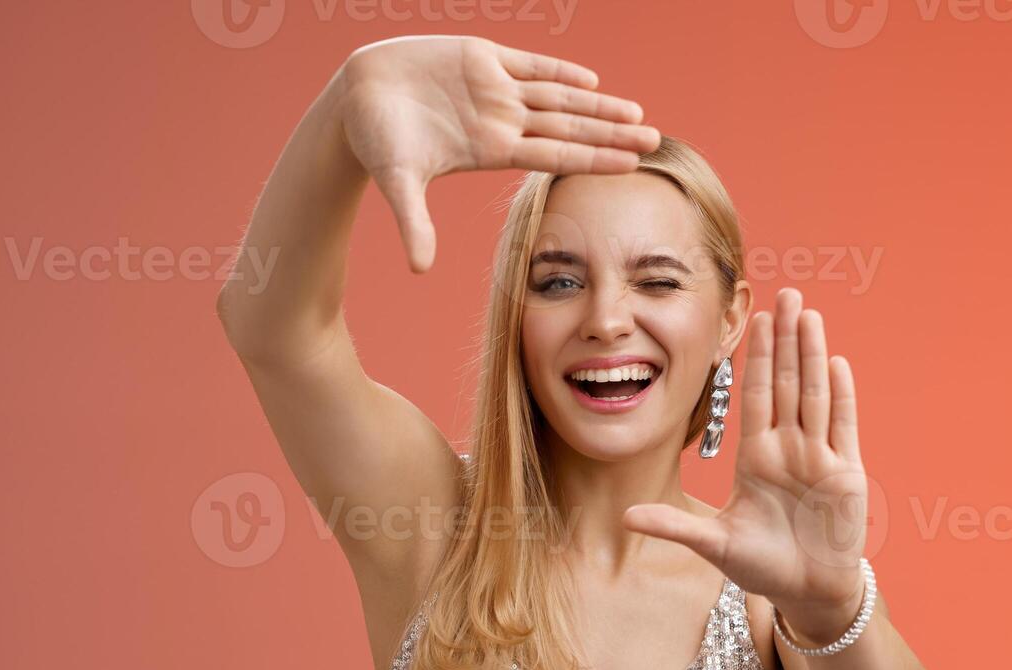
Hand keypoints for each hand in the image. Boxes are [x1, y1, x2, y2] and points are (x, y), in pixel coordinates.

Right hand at [330, 36, 661, 271]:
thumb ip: (414, 223)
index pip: (555, 153)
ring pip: (559, 95)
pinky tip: (590, 79)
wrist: (355, 97)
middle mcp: (501, 119)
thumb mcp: (398, 182)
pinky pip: (529, 64)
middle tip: (656, 139)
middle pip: (569, 125)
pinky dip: (559, 69)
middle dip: (612, 132)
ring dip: (598, 103)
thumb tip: (420, 270)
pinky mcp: (481, 57)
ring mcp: (494, 87)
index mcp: (491, 149)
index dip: (594, 156)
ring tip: (636, 113)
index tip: (631, 165)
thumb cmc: (376, 141)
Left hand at [625, 289, 872, 637]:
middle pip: (786, 382)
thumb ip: (674, 527)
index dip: (755, 357)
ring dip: (812, 355)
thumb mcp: (713, 544)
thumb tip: (625, 517)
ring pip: (814, 394)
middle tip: (786, 293)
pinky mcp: (846, 473)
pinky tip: (836, 363)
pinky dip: (840, 396)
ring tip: (809, 314)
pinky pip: (842, 426)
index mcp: (757, 458)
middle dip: (786, 339)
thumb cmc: (763, 566)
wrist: (808, 593)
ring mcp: (819, 457)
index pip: (754, 395)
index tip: (753, 319)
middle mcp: (788, 448)